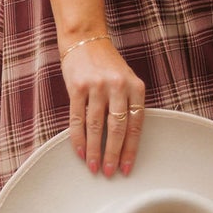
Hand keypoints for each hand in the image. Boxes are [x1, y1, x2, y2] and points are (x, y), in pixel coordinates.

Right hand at [61, 38, 146, 177]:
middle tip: (111, 173)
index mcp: (135, 87)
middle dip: (113, 154)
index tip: (127, 168)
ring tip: (94, 167)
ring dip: (94, 150)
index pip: (135, 125)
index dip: (131, 149)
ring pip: (96, 126)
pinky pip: (77, 118)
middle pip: (116, 128)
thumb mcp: (127, 81)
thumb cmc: (108, 66)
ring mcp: (96, 86)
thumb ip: (128, 105)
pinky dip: (78, 138)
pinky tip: (79, 152)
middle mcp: (117, 86)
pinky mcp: (77, 87)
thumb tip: (125, 143)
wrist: (86, 40)